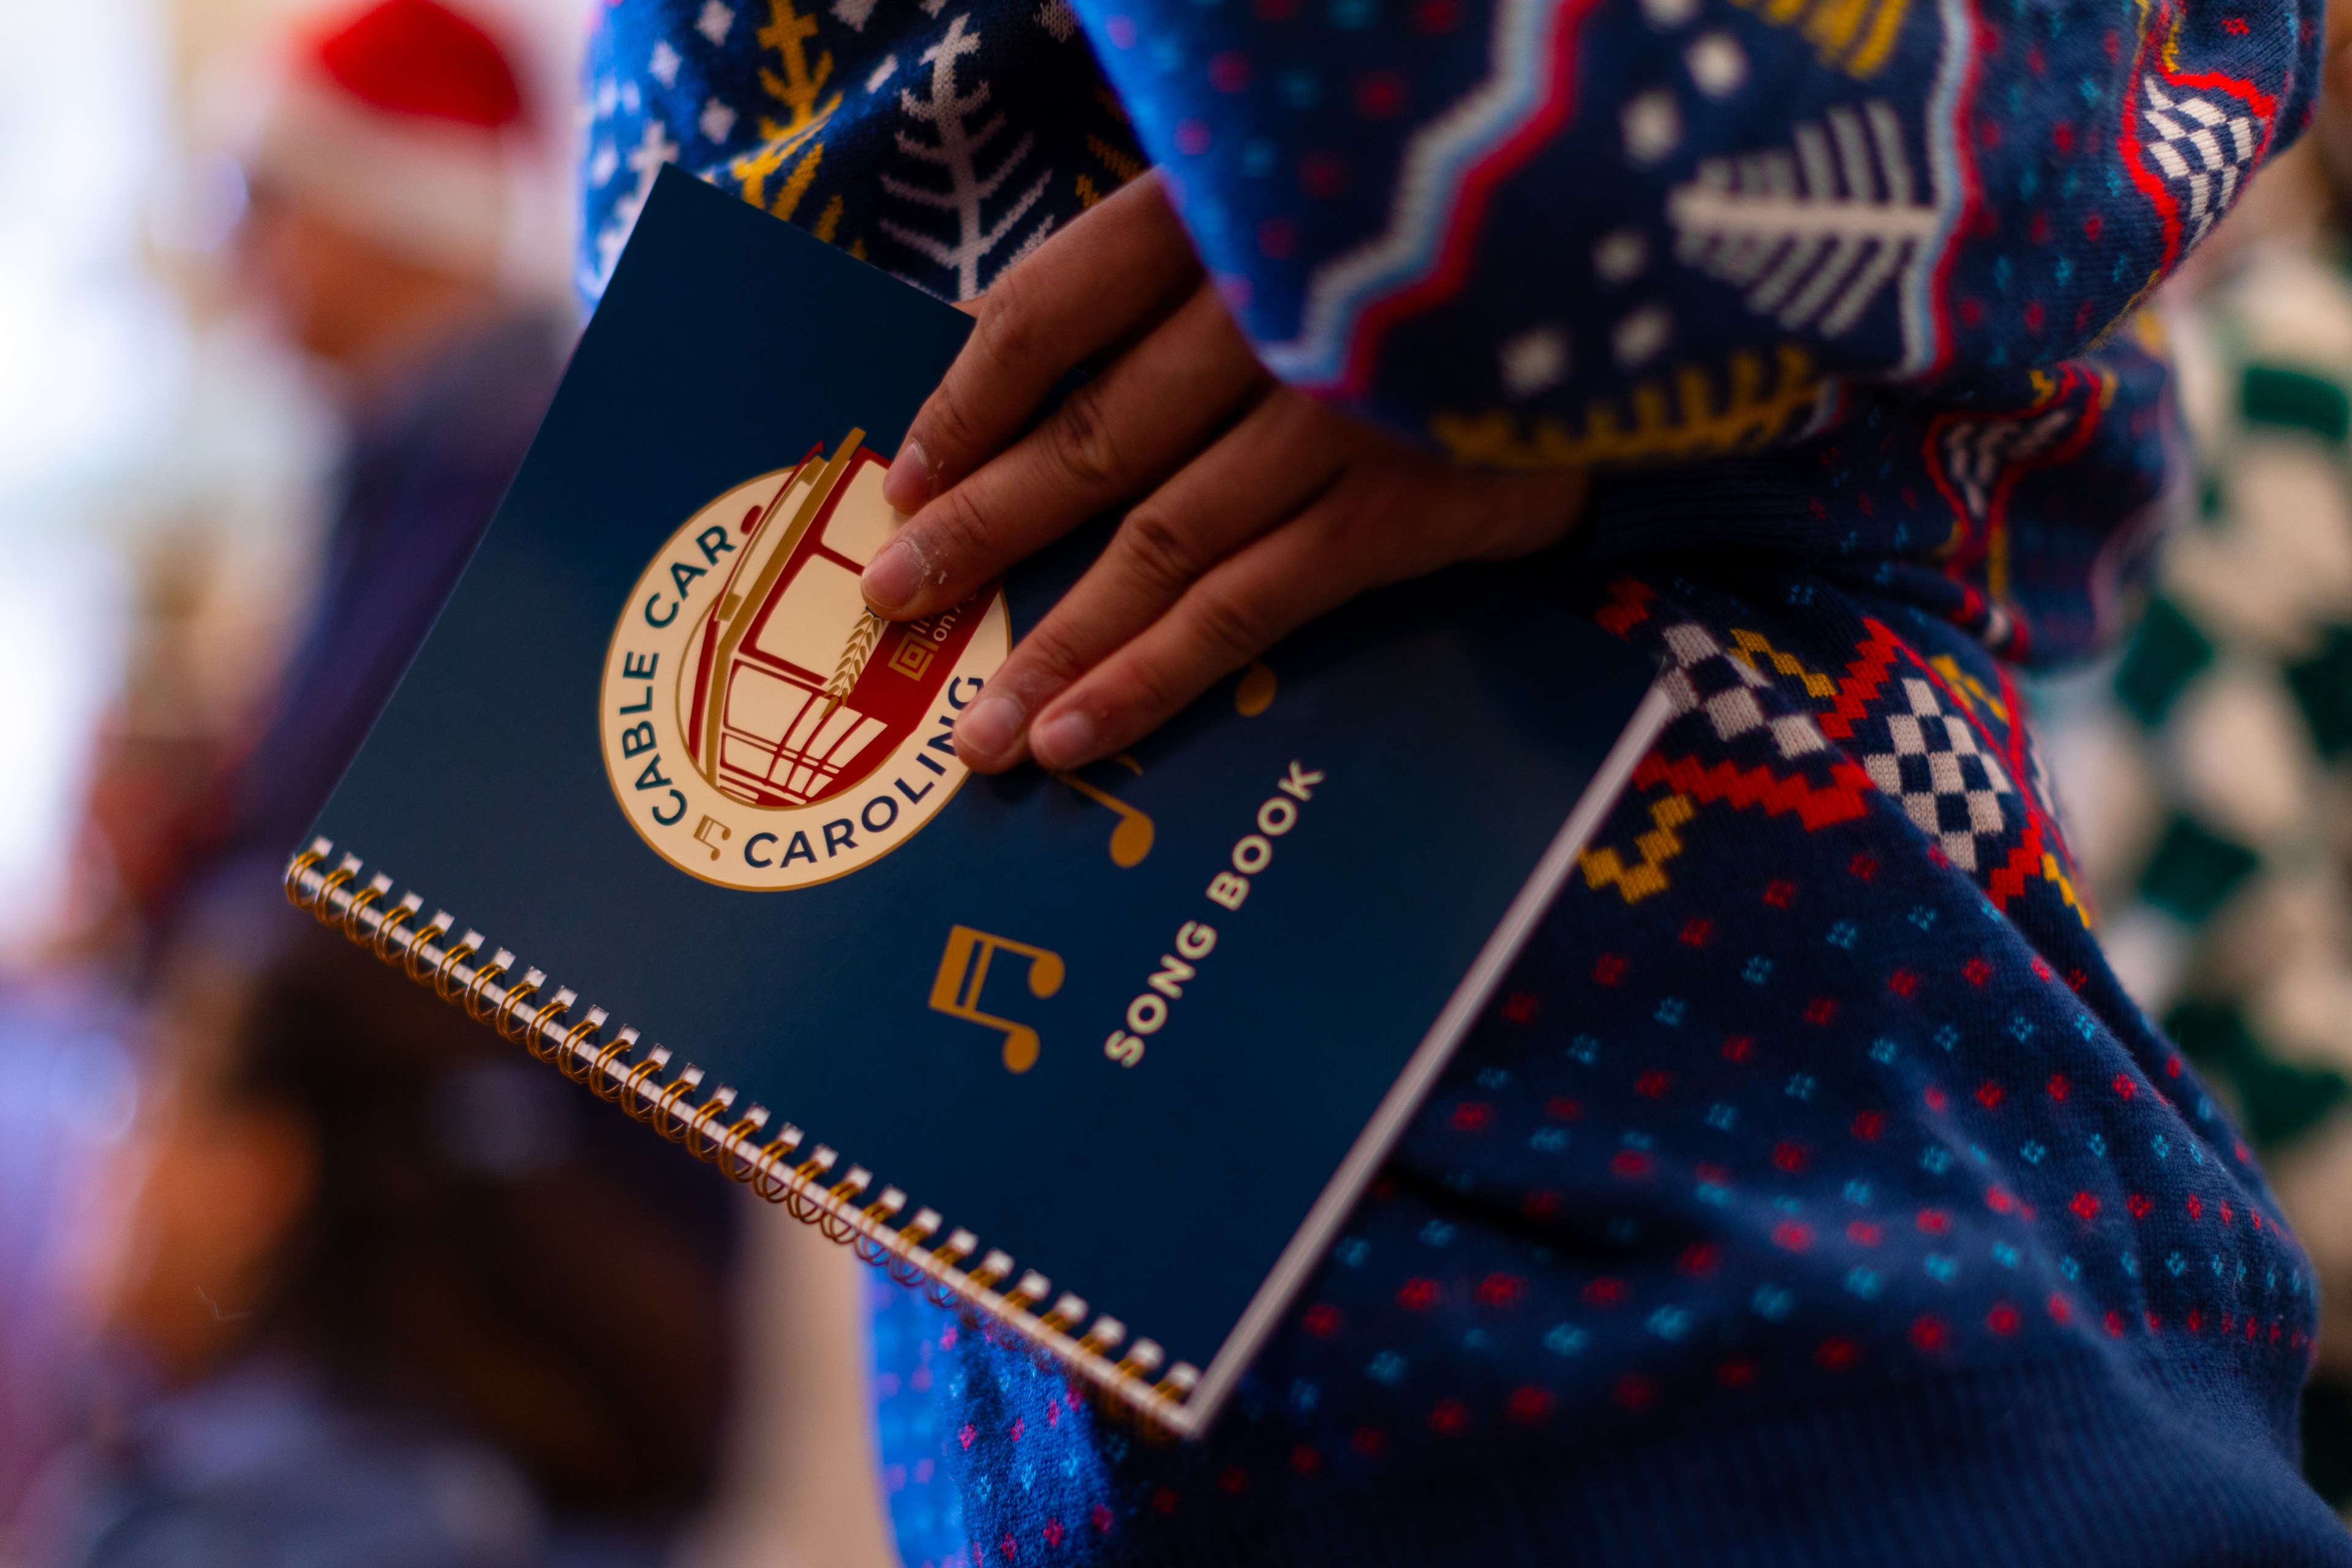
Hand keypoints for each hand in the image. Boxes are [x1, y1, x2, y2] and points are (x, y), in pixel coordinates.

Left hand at [862, 172, 1589, 774]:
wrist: (1645, 289)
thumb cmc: (1442, 254)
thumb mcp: (1304, 214)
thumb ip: (1184, 266)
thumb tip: (1016, 358)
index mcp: (1227, 209)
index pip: (1052, 307)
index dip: (968, 399)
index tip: (909, 476)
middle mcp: (1269, 307)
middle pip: (1089, 436)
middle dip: (981, 531)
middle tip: (895, 604)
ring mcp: (1334, 414)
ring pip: (1157, 545)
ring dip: (1052, 639)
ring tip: (973, 727)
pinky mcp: (1398, 507)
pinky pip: (1245, 608)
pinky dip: (1152, 675)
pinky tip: (1074, 732)